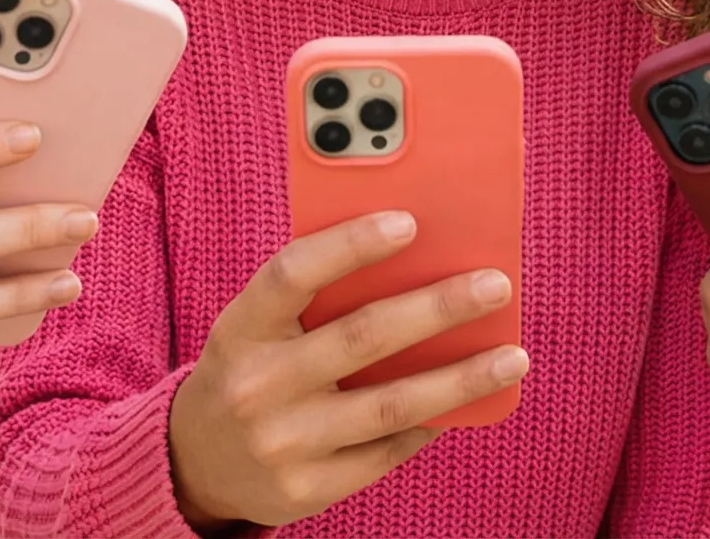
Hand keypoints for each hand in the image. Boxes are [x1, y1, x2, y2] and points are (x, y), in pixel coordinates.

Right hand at [168, 212, 529, 530]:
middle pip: (361, 337)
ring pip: (390, 404)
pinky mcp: (307, 488)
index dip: (350, 244)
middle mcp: (257, 385)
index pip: (293, 274)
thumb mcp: (257, 326)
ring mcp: (283, 442)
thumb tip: (414, 259)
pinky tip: (467, 402)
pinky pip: (387, 451)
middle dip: (437, 307)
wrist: (197, 462)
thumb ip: (314, 295)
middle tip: (495, 285)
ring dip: (461, 378)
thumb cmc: (251, 369)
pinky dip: (432, 423)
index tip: (410, 222)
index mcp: (241, 328)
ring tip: (512, 357)